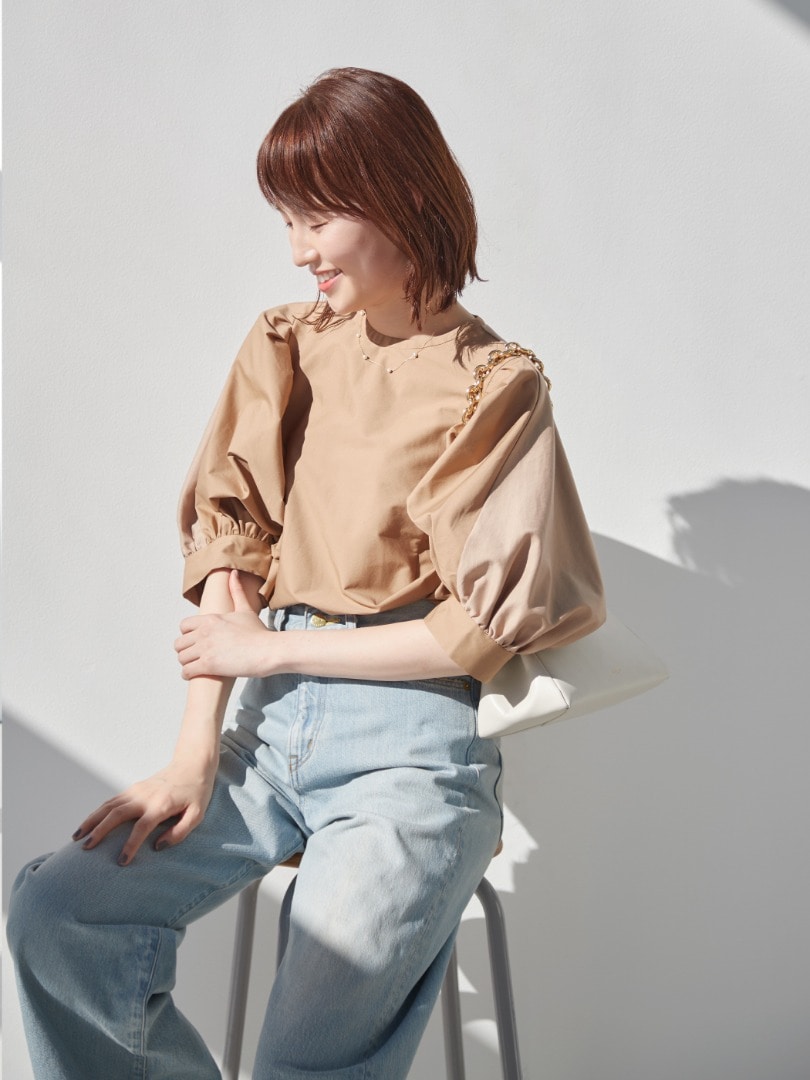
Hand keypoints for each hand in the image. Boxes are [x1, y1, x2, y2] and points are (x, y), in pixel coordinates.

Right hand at [72, 758, 216, 864]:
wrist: (192, 765)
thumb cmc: (196, 793)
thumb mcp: (197, 814)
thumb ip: (180, 831)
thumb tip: (157, 846)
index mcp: (162, 805)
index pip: (142, 827)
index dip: (130, 845)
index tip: (121, 861)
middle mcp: (145, 796)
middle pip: (117, 813)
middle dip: (100, 831)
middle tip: (86, 849)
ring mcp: (136, 790)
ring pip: (108, 806)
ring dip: (91, 820)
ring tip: (77, 838)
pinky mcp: (132, 789)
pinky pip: (110, 801)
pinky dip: (96, 813)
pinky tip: (87, 824)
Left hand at [175, 570, 270, 679]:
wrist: (268, 650)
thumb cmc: (258, 633)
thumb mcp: (245, 610)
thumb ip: (236, 591)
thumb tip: (233, 573)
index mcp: (210, 619)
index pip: (183, 626)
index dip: (188, 635)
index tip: (196, 641)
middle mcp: (204, 632)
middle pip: (179, 643)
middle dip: (185, 650)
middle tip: (194, 655)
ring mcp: (205, 649)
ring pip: (181, 658)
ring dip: (186, 663)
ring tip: (195, 666)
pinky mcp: (208, 665)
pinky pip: (186, 671)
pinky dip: (188, 674)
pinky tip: (195, 675)